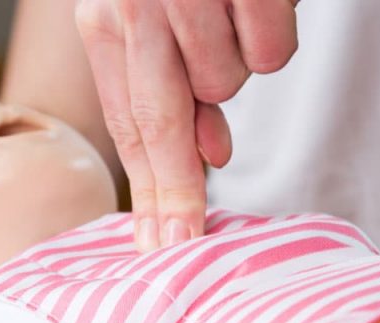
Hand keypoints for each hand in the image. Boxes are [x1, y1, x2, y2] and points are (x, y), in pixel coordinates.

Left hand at [75, 0, 298, 250]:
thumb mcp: (170, 21)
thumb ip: (179, 87)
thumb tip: (209, 158)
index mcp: (107, 18)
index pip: (127, 123)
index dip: (146, 188)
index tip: (155, 241)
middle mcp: (134, 4)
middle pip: (159, 122)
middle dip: (176, 189)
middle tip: (183, 242)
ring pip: (221, 84)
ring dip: (237, 65)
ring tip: (235, 23)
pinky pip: (267, 54)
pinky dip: (273, 37)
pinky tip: (260, 8)